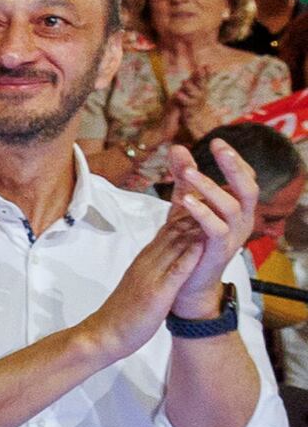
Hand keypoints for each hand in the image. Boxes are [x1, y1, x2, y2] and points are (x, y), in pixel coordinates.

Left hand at [142, 140, 257, 327]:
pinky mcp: (219, 251)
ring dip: (210, 187)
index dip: (234, 161)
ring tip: (187, 173)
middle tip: (218, 147)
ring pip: (232, 206)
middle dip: (234, 166)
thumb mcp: (185, 205)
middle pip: (248, 188)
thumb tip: (177, 146)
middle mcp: (241, 221)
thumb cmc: (189, 242)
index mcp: (237, 208)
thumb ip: (184, 177)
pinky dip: (203, 212)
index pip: (244, 179)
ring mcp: (233, 236)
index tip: (217, 141)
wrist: (186, 285)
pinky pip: (216, 228)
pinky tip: (187, 200)